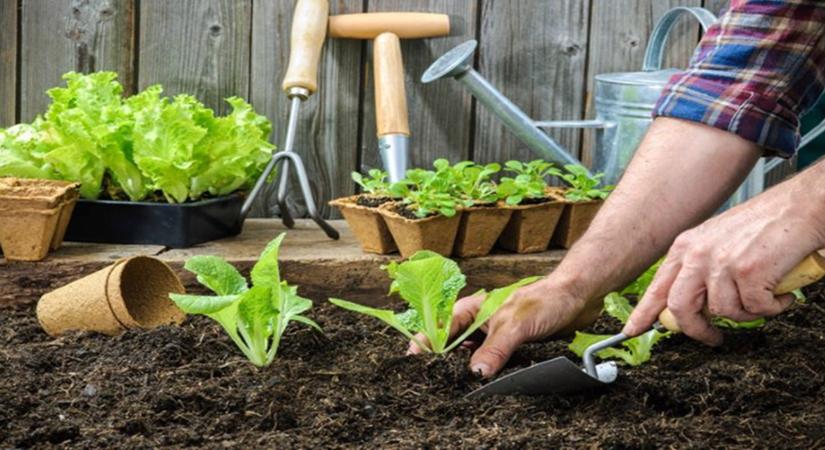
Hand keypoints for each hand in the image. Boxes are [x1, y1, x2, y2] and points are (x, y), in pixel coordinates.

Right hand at [407, 278, 600, 377]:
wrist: (577, 298)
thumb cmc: (545, 299)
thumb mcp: (515, 326)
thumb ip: (494, 349)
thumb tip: (476, 372)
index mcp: (473, 309)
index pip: (442, 326)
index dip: (427, 342)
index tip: (414, 358)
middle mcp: (481, 322)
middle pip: (454, 344)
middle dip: (445, 360)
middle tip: (437, 378)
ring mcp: (495, 335)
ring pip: (473, 355)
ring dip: (470, 368)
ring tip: (459, 382)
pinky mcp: (511, 346)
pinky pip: (493, 362)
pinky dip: (489, 372)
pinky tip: (488, 381)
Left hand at [624, 186, 824, 344]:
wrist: (800, 208)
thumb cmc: (765, 225)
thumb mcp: (717, 241)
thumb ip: (699, 268)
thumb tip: (692, 304)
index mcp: (686, 246)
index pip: (658, 286)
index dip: (644, 313)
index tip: (632, 330)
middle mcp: (698, 254)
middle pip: (680, 307)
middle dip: (696, 330)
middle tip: (712, 338)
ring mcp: (722, 263)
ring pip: (724, 312)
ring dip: (747, 312)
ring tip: (763, 296)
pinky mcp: (748, 273)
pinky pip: (756, 309)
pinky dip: (772, 307)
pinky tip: (780, 293)